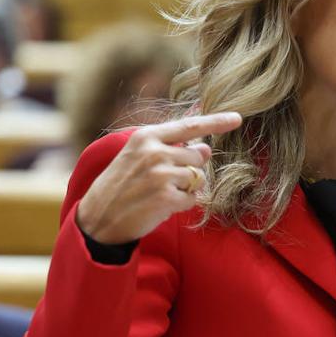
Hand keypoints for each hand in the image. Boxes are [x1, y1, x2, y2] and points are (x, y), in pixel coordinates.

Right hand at [76, 112, 241, 244]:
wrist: (98, 218)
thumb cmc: (120, 186)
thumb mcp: (136, 157)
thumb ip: (169, 148)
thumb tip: (206, 148)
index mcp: (145, 137)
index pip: (189, 125)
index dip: (216, 121)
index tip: (237, 118)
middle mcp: (154, 152)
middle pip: (198, 156)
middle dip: (189, 169)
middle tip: (162, 181)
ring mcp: (161, 175)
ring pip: (197, 178)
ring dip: (185, 188)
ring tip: (159, 193)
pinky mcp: (166, 197)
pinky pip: (192, 199)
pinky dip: (182, 204)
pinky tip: (160, 205)